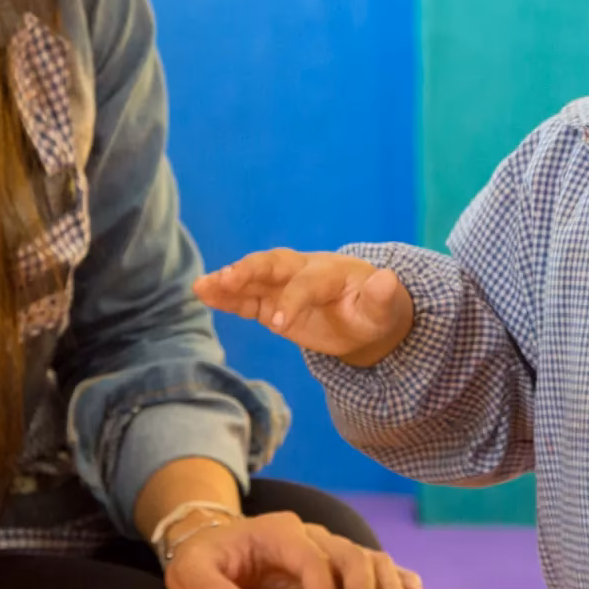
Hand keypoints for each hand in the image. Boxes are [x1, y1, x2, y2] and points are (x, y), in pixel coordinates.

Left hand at [164, 510, 425, 588]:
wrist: (213, 538)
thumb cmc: (204, 557)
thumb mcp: (191, 570)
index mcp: (279, 532)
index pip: (311, 557)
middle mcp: (310, 534)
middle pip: (348, 554)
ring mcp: (326, 545)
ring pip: (367, 557)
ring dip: (388, 585)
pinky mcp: (335, 560)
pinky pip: (371, 564)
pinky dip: (395, 578)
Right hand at [195, 250, 414, 367]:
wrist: (365, 313)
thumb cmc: (376, 310)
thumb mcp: (384, 308)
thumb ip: (382, 296)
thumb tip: (387, 280)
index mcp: (331, 271)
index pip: (306, 283)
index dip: (292, 301)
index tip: (279, 324)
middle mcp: (303, 270)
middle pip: (274, 264)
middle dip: (250, 271)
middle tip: (226, 279)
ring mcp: (285, 285)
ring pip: (254, 278)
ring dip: (228, 281)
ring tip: (201, 287)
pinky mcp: (272, 301)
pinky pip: (246, 298)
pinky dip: (226, 297)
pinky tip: (204, 294)